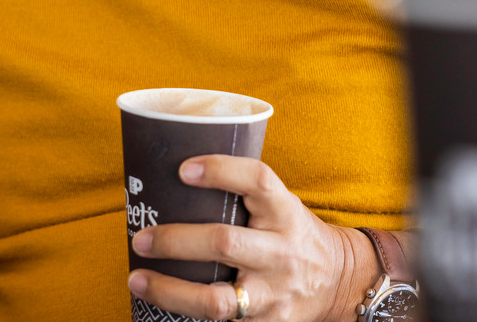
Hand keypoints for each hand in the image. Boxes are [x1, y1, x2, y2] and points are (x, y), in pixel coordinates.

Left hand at [126, 155, 378, 321]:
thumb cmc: (294, 232)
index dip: (220, 170)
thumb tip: (178, 176)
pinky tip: (162, 305)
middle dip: (176, 241)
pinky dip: (187, 316)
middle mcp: (282, 251)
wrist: (338, 279)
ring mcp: (274, 293)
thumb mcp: (281, 205)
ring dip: (170, 290)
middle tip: (141, 236)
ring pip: (216, 300)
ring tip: (138, 277)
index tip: (182, 169)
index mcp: (285, 211)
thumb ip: (243, 194)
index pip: (257, 180)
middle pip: (224, 243)